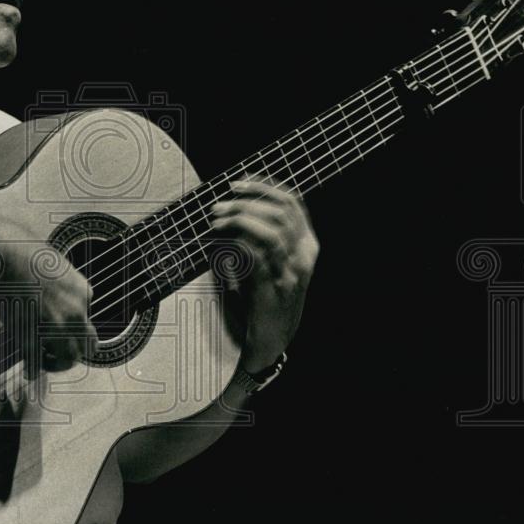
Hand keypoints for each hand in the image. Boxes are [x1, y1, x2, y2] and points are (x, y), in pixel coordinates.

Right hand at [0, 231, 95, 379]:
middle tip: (61, 352)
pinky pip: (39, 363)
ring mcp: (56, 328)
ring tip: (46, 363)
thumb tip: (49, 291)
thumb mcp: (52, 263)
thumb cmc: (20, 251)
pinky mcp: (34, 339)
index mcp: (82, 291)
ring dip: (59, 363)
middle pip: (89, 343)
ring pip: (70, 358)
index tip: (57, 322)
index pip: (86, 314)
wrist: (1, 256)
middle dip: (76, 349)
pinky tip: (30, 370)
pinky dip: (35, 369)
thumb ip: (57, 282)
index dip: (70, 320)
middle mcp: (75, 312)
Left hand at [211, 180, 318, 372]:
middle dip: (245, 202)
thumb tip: (231, 206)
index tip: (238, 182)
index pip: (293, 202)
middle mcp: (304, 257)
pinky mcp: (273, 289)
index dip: (265, 186)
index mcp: (308, 246)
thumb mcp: (272, 262)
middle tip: (218, 205)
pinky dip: (234, 244)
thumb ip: (262, 236)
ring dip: (239, 220)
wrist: (271, 341)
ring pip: (270, 232)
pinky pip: (255, 256)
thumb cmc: (266, 298)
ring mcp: (292, 273)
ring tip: (215, 220)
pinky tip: (218, 243)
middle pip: (280, 213)